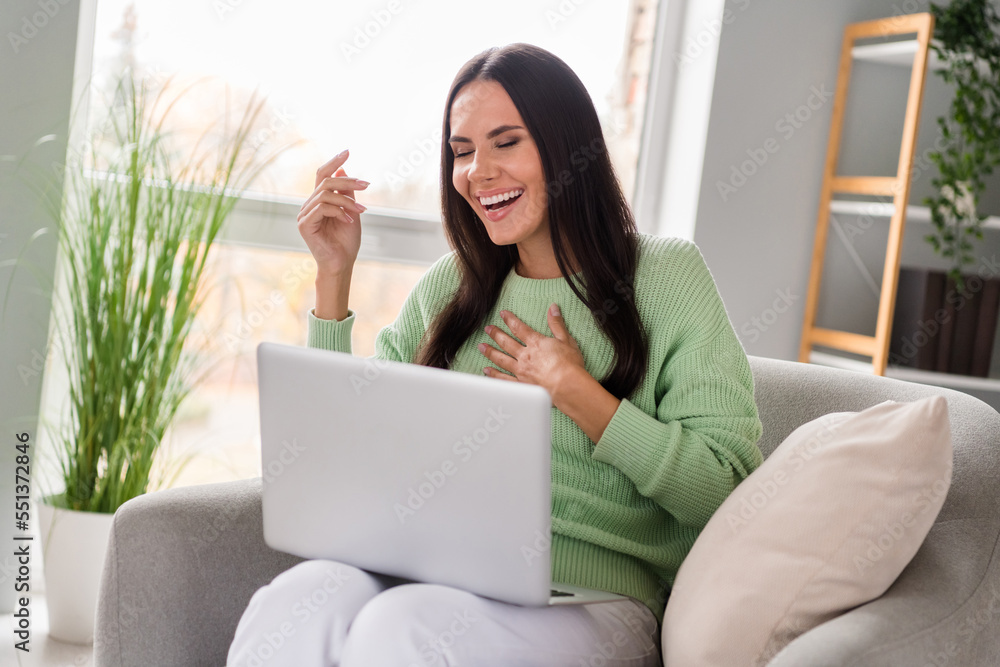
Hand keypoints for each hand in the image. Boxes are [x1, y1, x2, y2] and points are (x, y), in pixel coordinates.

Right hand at [297, 150, 369, 277]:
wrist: (341, 264)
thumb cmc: (346, 241)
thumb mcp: (351, 212)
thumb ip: (347, 193)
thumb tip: (342, 170)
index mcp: (319, 201)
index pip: (323, 175)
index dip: (334, 162)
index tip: (348, 151)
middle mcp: (309, 205)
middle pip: (326, 182)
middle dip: (348, 181)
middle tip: (367, 184)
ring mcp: (304, 214)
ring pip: (325, 194)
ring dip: (347, 200)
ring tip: (361, 211)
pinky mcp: (304, 224)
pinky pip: (322, 208)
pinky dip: (338, 212)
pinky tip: (349, 221)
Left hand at [478, 304, 586, 402]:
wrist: (567, 386)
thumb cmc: (570, 365)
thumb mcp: (566, 340)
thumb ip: (557, 324)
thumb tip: (553, 308)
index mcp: (536, 343)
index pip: (519, 328)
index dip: (510, 319)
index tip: (502, 314)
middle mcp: (525, 355)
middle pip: (506, 342)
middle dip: (496, 334)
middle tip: (487, 328)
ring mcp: (520, 371)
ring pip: (501, 359)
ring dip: (490, 352)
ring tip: (481, 346)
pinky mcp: (521, 384)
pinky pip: (503, 378)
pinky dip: (493, 374)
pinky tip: (486, 371)